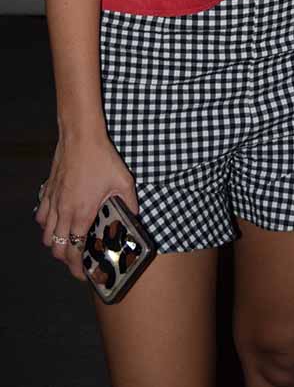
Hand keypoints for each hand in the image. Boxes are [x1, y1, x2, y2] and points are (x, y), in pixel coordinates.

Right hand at [35, 133, 137, 279]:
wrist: (81, 137)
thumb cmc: (101, 158)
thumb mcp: (124, 181)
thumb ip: (130, 202)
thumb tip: (134, 215)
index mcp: (82, 213)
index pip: (74, 250)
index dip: (78, 267)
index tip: (85, 274)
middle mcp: (64, 211)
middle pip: (56, 248)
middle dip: (66, 260)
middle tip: (78, 262)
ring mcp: (53, 202)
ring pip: (46, 235)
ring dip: (55, 243)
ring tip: (68, 243)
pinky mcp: (48, 192)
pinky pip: (41, 216)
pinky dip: (47, 225)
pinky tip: (58, 221)